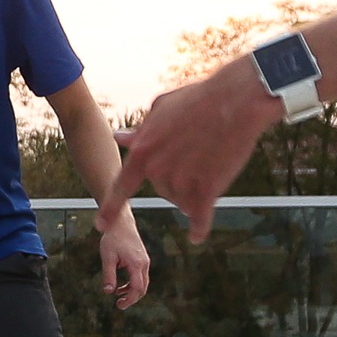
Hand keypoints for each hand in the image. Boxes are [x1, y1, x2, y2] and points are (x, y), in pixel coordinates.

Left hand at [96, 214, 152, 307]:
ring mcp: (144, 261)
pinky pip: (140, 276)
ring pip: (142, 282)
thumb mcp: (107, 257)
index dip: (130, 300)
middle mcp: (144, 263)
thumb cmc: (113, 238)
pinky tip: (120, 285)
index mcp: (136, 264)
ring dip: (131, 291)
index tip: (119, 305)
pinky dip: (132, 283)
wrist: (120, 222)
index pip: (137, 288)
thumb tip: (108, 291)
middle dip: (132, 298)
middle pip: (143, 288)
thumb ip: (108, 275)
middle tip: (119, 305)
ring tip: (118, 295)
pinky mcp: (142, 259)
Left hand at [112, 63, 270, 240]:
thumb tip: (119, 138)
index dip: (111, 208)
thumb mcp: (160, 110)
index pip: (122, 186)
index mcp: (142, 152)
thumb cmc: (197, 100)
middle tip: (195, 153)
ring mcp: (183, 182)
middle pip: (162, 188)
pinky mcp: (208, 189)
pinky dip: (199, 227)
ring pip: (183, 200)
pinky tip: (196, 236)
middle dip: (175, 178)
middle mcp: (158, 171)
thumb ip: (140, 131)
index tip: (101, 225)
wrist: (234, 102)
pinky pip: (201, 216)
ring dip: (192, 193)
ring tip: (208, 164)